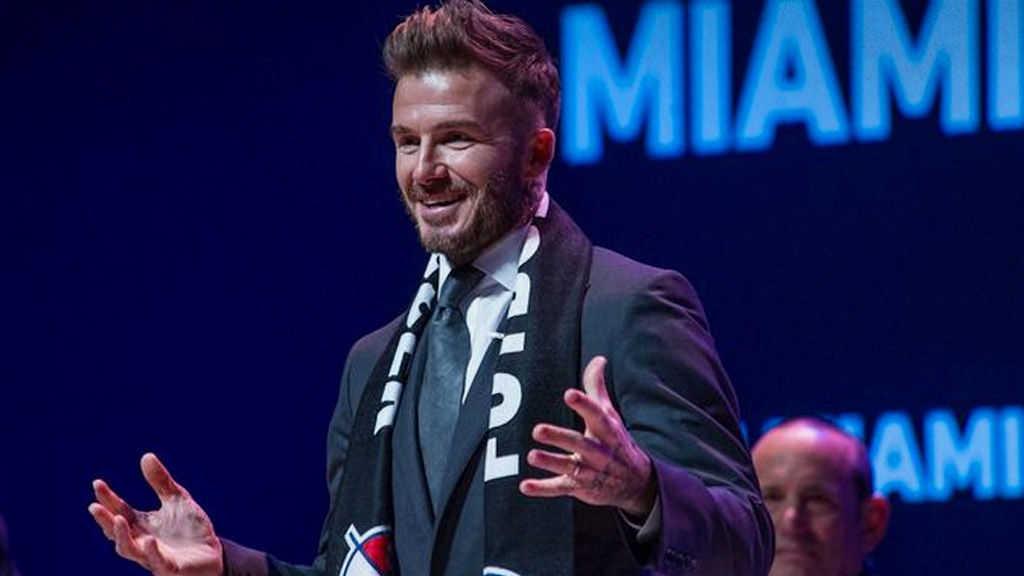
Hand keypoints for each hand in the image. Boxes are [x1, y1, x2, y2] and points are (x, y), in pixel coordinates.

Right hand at [89, 453, 223, 575]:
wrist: (212, 555)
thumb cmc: (191, 530)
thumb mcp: (177, 500)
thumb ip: (161, 482)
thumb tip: (146, 456)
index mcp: (142, 525)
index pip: (120, 510)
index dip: (107, 498)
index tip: (97, 483)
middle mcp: (142, 541)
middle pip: (117, 532)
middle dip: (105, 520)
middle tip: (94, 506)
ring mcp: (154, 556)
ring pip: (130, 550)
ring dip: (122, 536)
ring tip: (119, 519)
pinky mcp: (170, 568)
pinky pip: (158, 562)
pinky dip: (153, 552)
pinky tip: (151, 541)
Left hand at [520, 356, 655, 517]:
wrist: (636, 482)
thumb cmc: (616, 441)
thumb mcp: (610, 414)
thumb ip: (597, 387)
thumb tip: (599, 359)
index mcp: (605, 430)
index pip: (596, 415)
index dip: (584, 404)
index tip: (570, 394)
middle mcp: (598, 451)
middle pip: (578, 443)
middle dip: (559, 437)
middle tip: (538, 429)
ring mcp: (589, 470)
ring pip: (568, 466)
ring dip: (549, 462)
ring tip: (531, 455)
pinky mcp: (579, 486)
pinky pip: (560, 488)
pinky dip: (543, 489)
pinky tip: (525, 486)